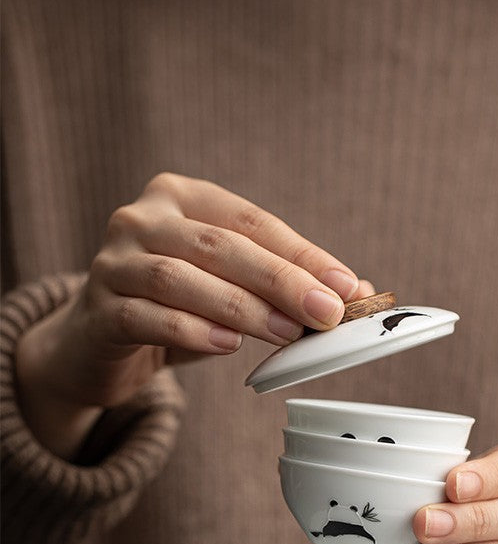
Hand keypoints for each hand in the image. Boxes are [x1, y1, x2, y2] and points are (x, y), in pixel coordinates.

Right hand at [16, 173, 372, 457]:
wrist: (95, 345)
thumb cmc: (174, 308)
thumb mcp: (229, 289)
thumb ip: (283, 285)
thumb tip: (357, 293)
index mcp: (181, 197)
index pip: (252, 221)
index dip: (302, 254)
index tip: (347, 287)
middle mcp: (141, 218)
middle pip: (220, 245)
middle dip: (281, 279)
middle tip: (326, 312)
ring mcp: (113, 261)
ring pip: (182, 278)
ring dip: (242, 307)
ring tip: (287, 333)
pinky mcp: (97, 309)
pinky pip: (148, 317)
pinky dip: (192, 331)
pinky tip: (228, 346)